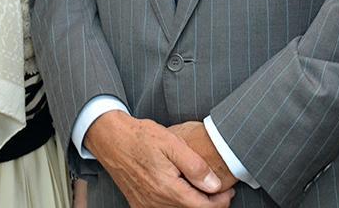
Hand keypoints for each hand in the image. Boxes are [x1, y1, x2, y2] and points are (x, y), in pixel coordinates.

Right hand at [84, 111, 234, 206]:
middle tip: (218, 188)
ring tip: (200, 187)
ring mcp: (146, 206)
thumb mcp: (172, 143)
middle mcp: (157, 203)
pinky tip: (179, 189)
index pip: (204, 207)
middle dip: (209, 202)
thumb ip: (195, 166)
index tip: (228, 190)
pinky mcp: (139, 205)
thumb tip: (214, 186)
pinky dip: (177, 203)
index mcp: (168, 189)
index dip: (221, 201)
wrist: (110, 139)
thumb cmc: (140, 137)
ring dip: (193, 203)